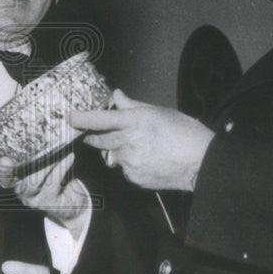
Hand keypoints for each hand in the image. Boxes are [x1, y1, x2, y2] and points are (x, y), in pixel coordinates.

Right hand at [0, 150, 88, 240]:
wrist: (75, 201)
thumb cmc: (57, 176)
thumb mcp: (47, 160)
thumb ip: (37, 147)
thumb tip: (41, 121)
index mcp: (17, 178)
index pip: (0, 170)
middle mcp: (21, 190)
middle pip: (7, 181)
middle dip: (4, 170)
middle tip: (5, 159)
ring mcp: (33, 199)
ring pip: (32, 181)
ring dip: (44, 164)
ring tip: (56, 149)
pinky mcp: (49, 203)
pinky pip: (52, 183)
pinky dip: (61, 167)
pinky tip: (69, 156)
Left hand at [70, 89, 213, 190]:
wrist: (202, 163)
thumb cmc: (185, 132)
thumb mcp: (159, 112)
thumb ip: (133, 105)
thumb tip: (117, 95)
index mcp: (134, 122)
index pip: (100, 119)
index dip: (83, 118)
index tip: (70, 117)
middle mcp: (128, 142)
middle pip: (99, 140)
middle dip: (94, 136)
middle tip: (94, 133)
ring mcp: (130, 162)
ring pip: (112, 155)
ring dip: (116, 150)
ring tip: (137, 147)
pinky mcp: (134, 178)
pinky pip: (124, 169)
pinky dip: (129, 164)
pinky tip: (146, 160)